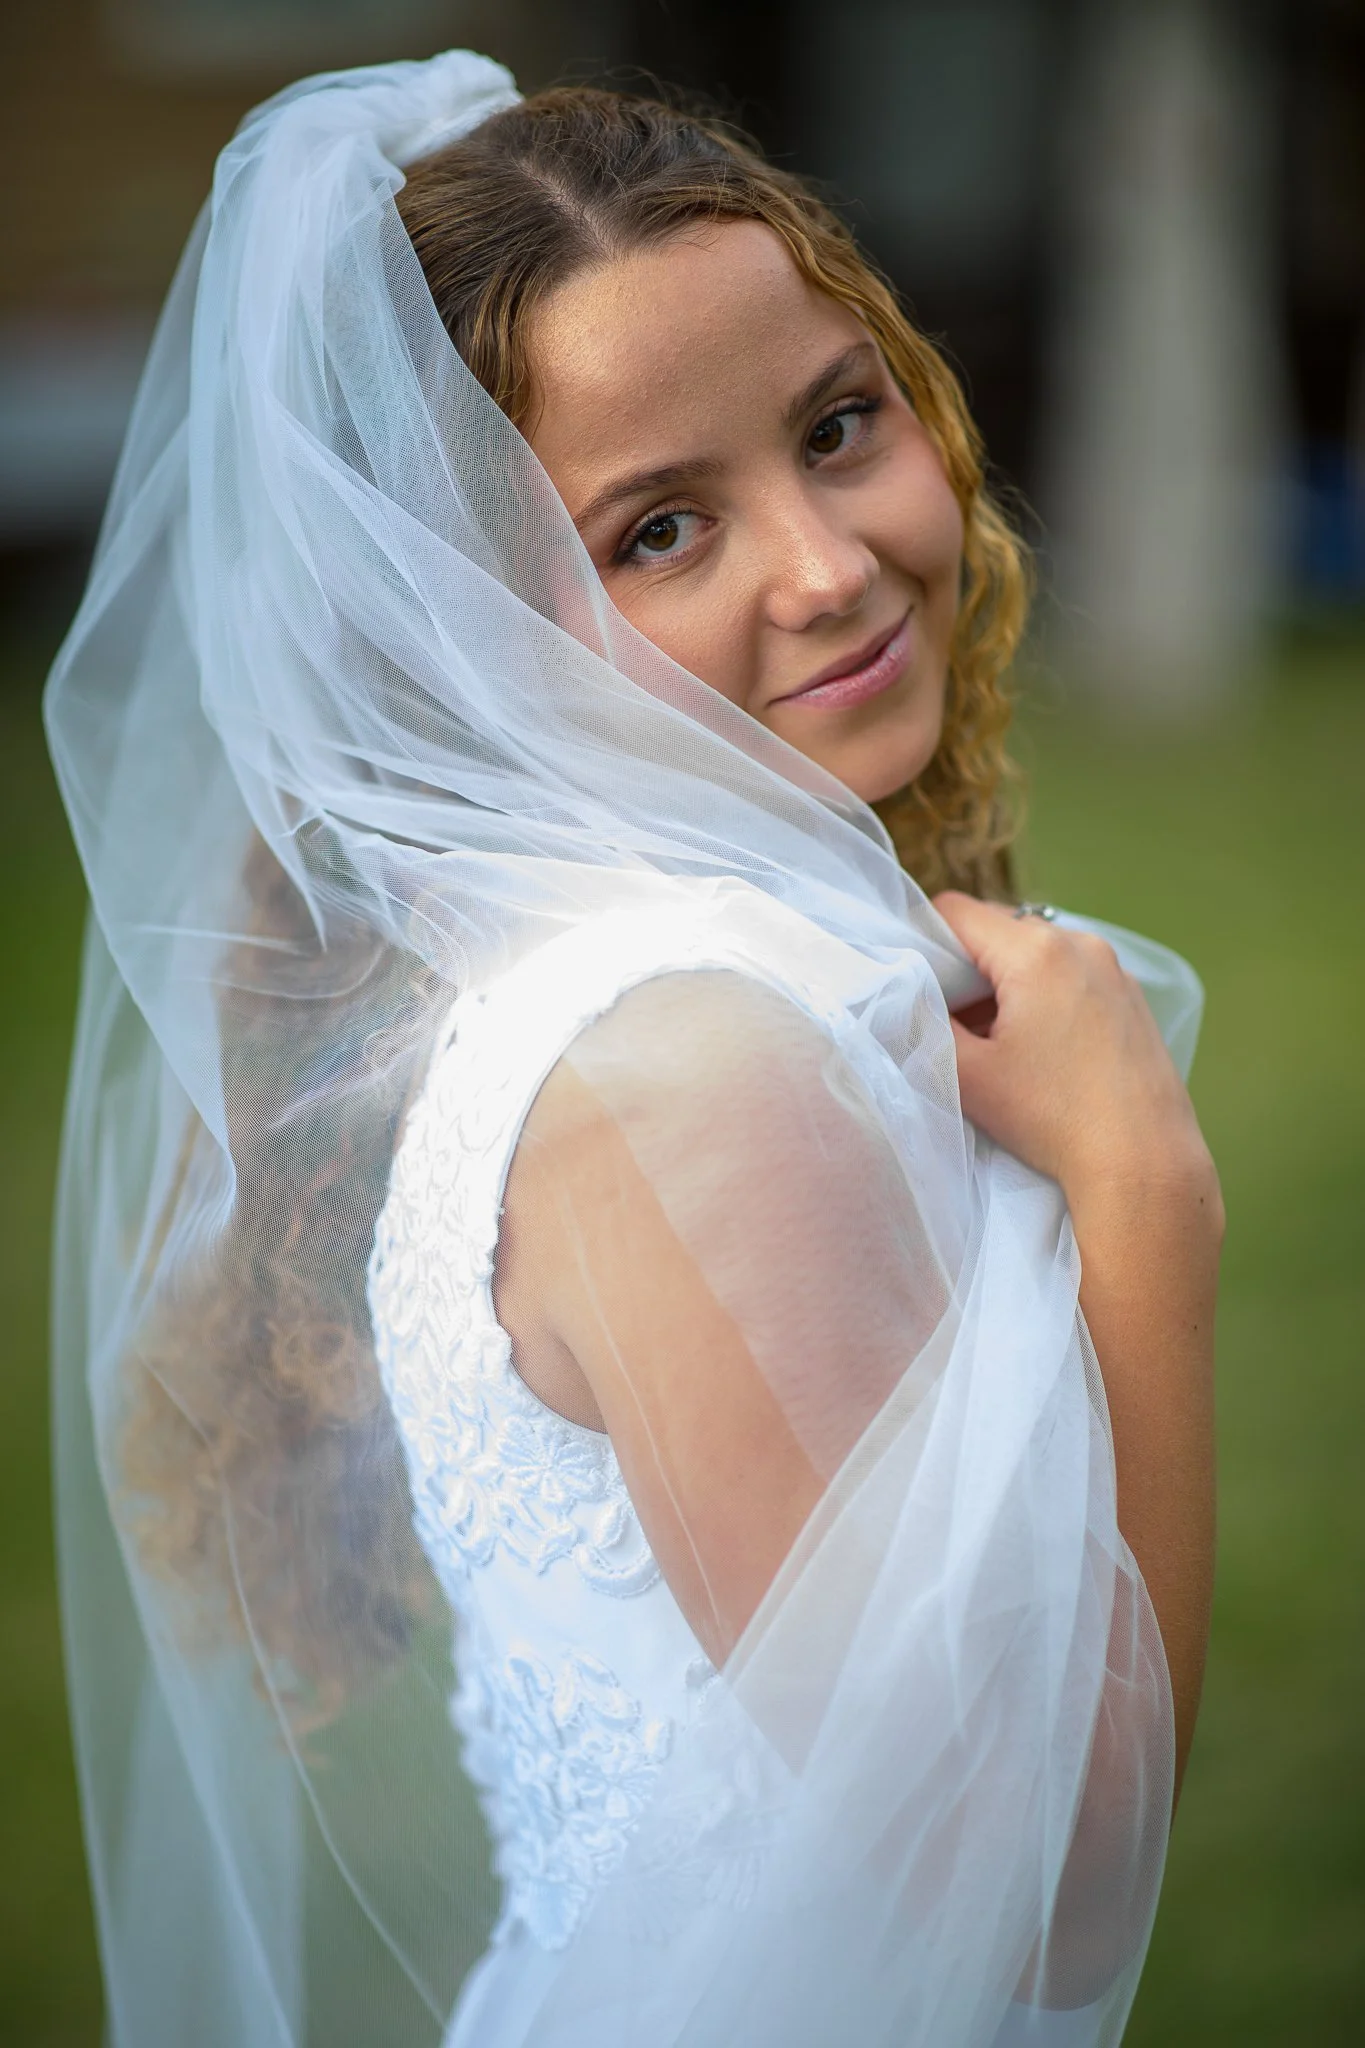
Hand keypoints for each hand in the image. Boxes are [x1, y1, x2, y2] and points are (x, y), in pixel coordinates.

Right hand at [933, 892, 1215, 1207]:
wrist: (1142, 1160)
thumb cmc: (1052, 1117)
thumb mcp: (967, 1074)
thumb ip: (925, 1023)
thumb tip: (910, 996)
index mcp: (1035, 951)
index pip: (955, 911)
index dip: (921, 940)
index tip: (915, 985)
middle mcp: (1081, 944)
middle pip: (998, 929)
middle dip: (965, 967)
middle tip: (951, 1022)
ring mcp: (1114, 969)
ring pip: (1035, 954)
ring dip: (1004, 984)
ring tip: (996, 1043)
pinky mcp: (1132, 997)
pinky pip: (1070, 975)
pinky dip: (1042, 996)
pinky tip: (1041, 1050)